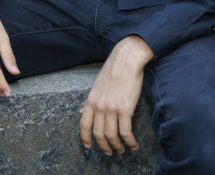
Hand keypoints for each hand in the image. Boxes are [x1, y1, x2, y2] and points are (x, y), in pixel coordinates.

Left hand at [79, 35, 153, 154]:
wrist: (126, 61)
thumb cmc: (113, 72)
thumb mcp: (96, 86)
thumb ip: (90, 101)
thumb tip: (81, 110)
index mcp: (91, 100)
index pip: (83, 124)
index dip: (85, 137)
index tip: (88, 146)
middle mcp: (99, 106)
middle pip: (98, 133)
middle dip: (103, 146)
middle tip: (109, 152)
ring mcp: (111, 108)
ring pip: (111, 136)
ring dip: (117, 146)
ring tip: (122, 150)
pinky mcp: (125, 109)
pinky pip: (126, 132)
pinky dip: (130, 141)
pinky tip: (134, 144)